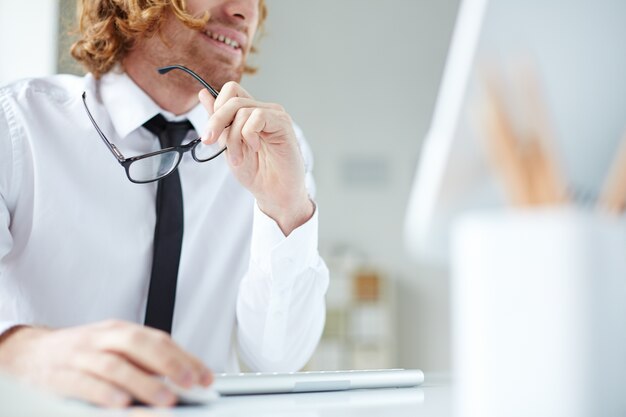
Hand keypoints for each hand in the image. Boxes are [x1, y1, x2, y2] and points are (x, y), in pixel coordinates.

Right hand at [0, 321, 212, 407]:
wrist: (29, 354)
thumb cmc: (81, 354)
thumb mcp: (113, 348)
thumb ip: (143, 360)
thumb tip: (182, 376)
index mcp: (119, 331)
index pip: (159, 339)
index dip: (185, 357)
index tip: (206, 377)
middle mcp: (101, 339)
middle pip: (138, 344)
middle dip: (168, 363)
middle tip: (190, 383)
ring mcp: (80, 356)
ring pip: (114, 365)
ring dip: (143, 383)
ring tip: (165, 399)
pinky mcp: (60, 377)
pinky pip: (84, 384)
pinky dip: (104, 393)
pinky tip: (121, 404)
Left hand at [199, 82, 313, 235]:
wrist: (275, 194)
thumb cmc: (257, 173)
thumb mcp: (228, 146)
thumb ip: (219, 122)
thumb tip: (203, 94)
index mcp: (250, 114)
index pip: (231, 91)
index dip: (216, 108)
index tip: (209, 134)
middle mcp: (263, 110)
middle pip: (233, 99)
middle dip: (216, 121)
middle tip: (209, 141)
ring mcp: (274, 115)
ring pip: (242, 110)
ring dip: (233, 138)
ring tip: (237, 158)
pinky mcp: (283, 123)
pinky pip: (258, 117)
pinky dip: (249, 135)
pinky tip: (255, 149)